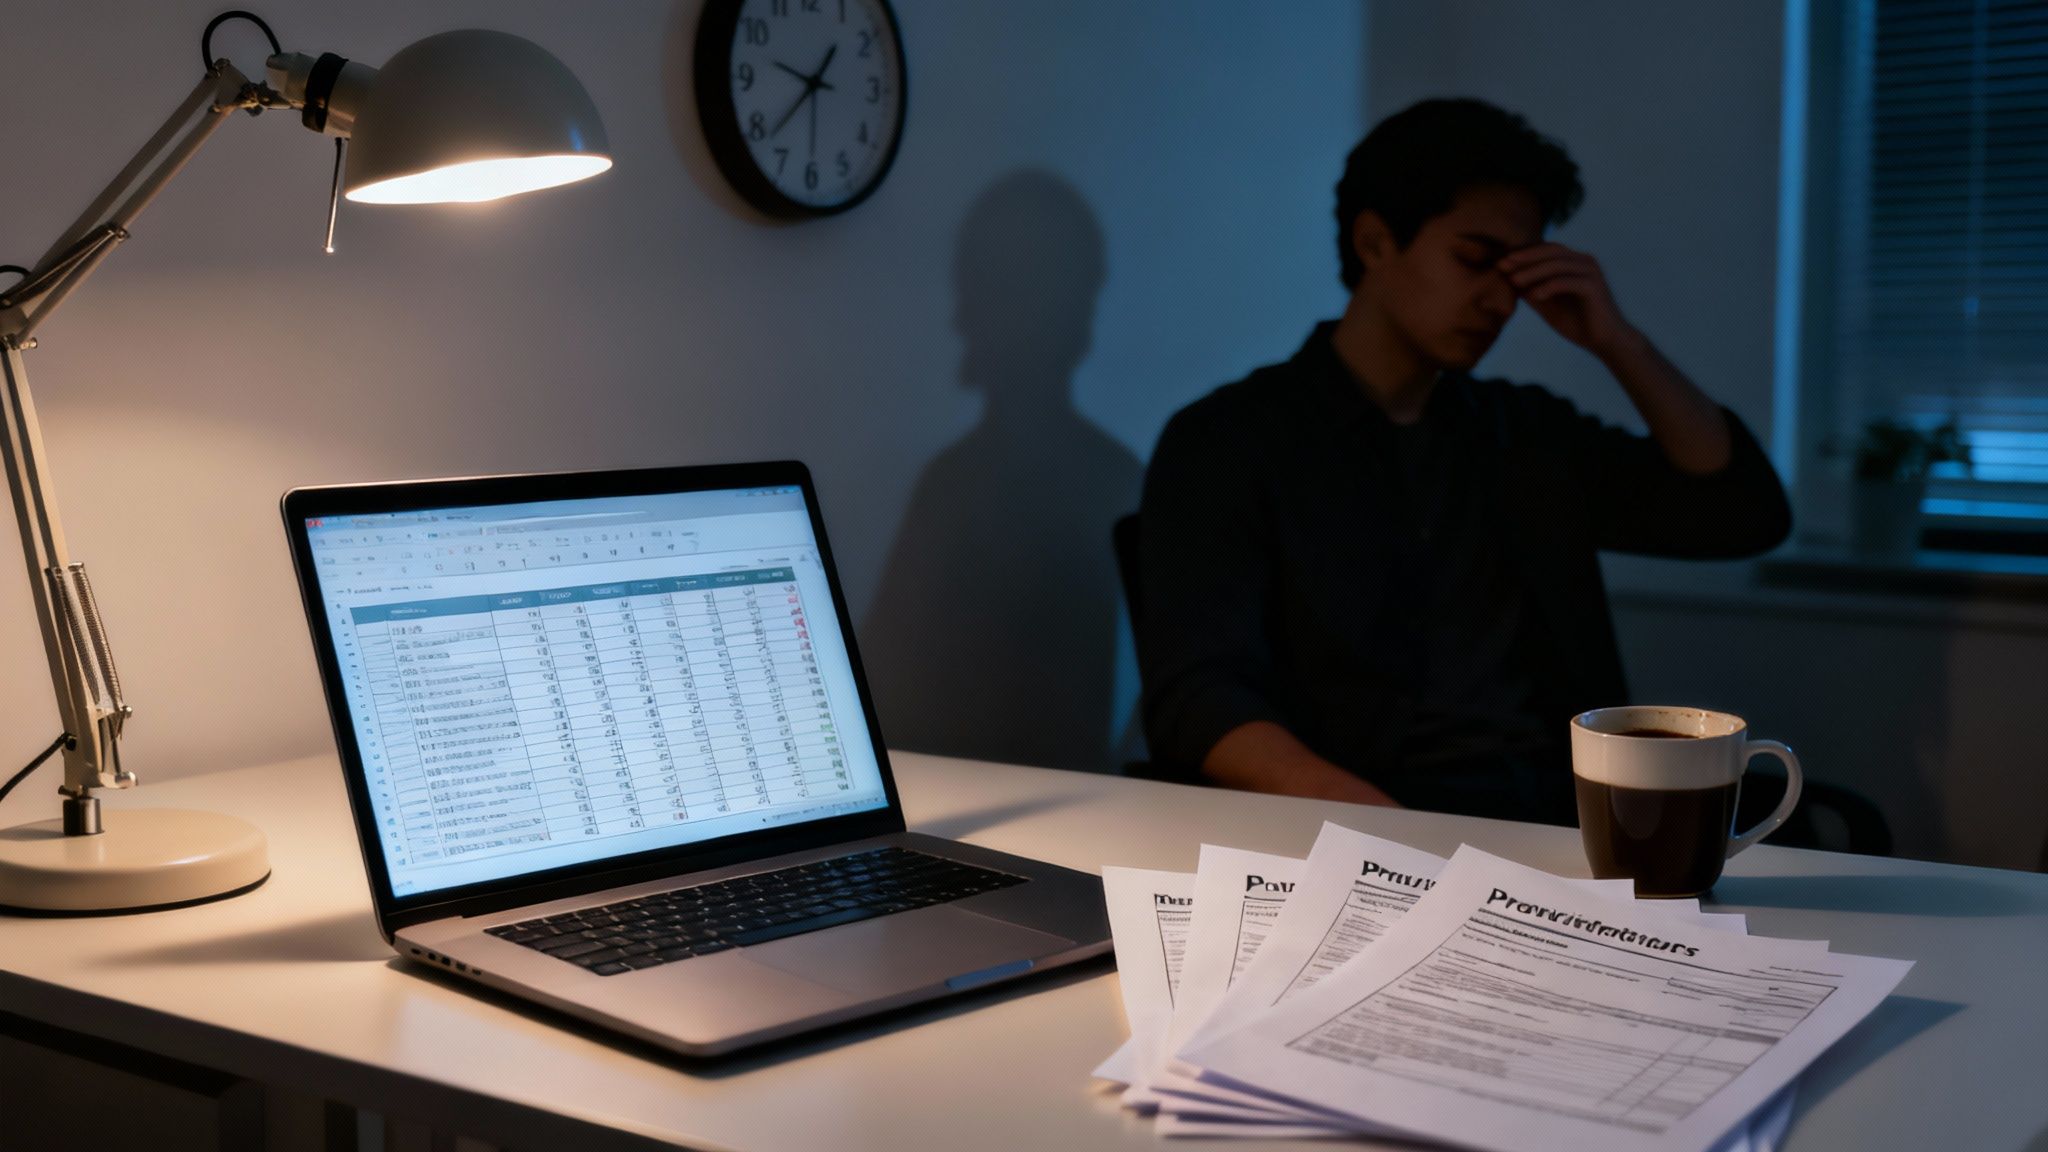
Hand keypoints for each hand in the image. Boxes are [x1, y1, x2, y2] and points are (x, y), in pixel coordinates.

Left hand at [1497, 244, 1637, 356]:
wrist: (1603, 340)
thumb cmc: (1575, 322)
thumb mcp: (1546, 304)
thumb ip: (1530, 290)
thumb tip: (1506, 279)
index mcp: (1573, 262)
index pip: (1545, 250)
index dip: (1523, 253)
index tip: (1500, 262)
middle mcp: (1584, 261)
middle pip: (1551, 251)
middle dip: (1525, 257)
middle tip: (1503, 265)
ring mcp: (1590, 272)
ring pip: (1557, 265)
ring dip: (1533, 272)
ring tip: (1513, 281)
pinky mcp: (1594, 286)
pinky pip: (1567, 282)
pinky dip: (1548, 287)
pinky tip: (1533, 296)